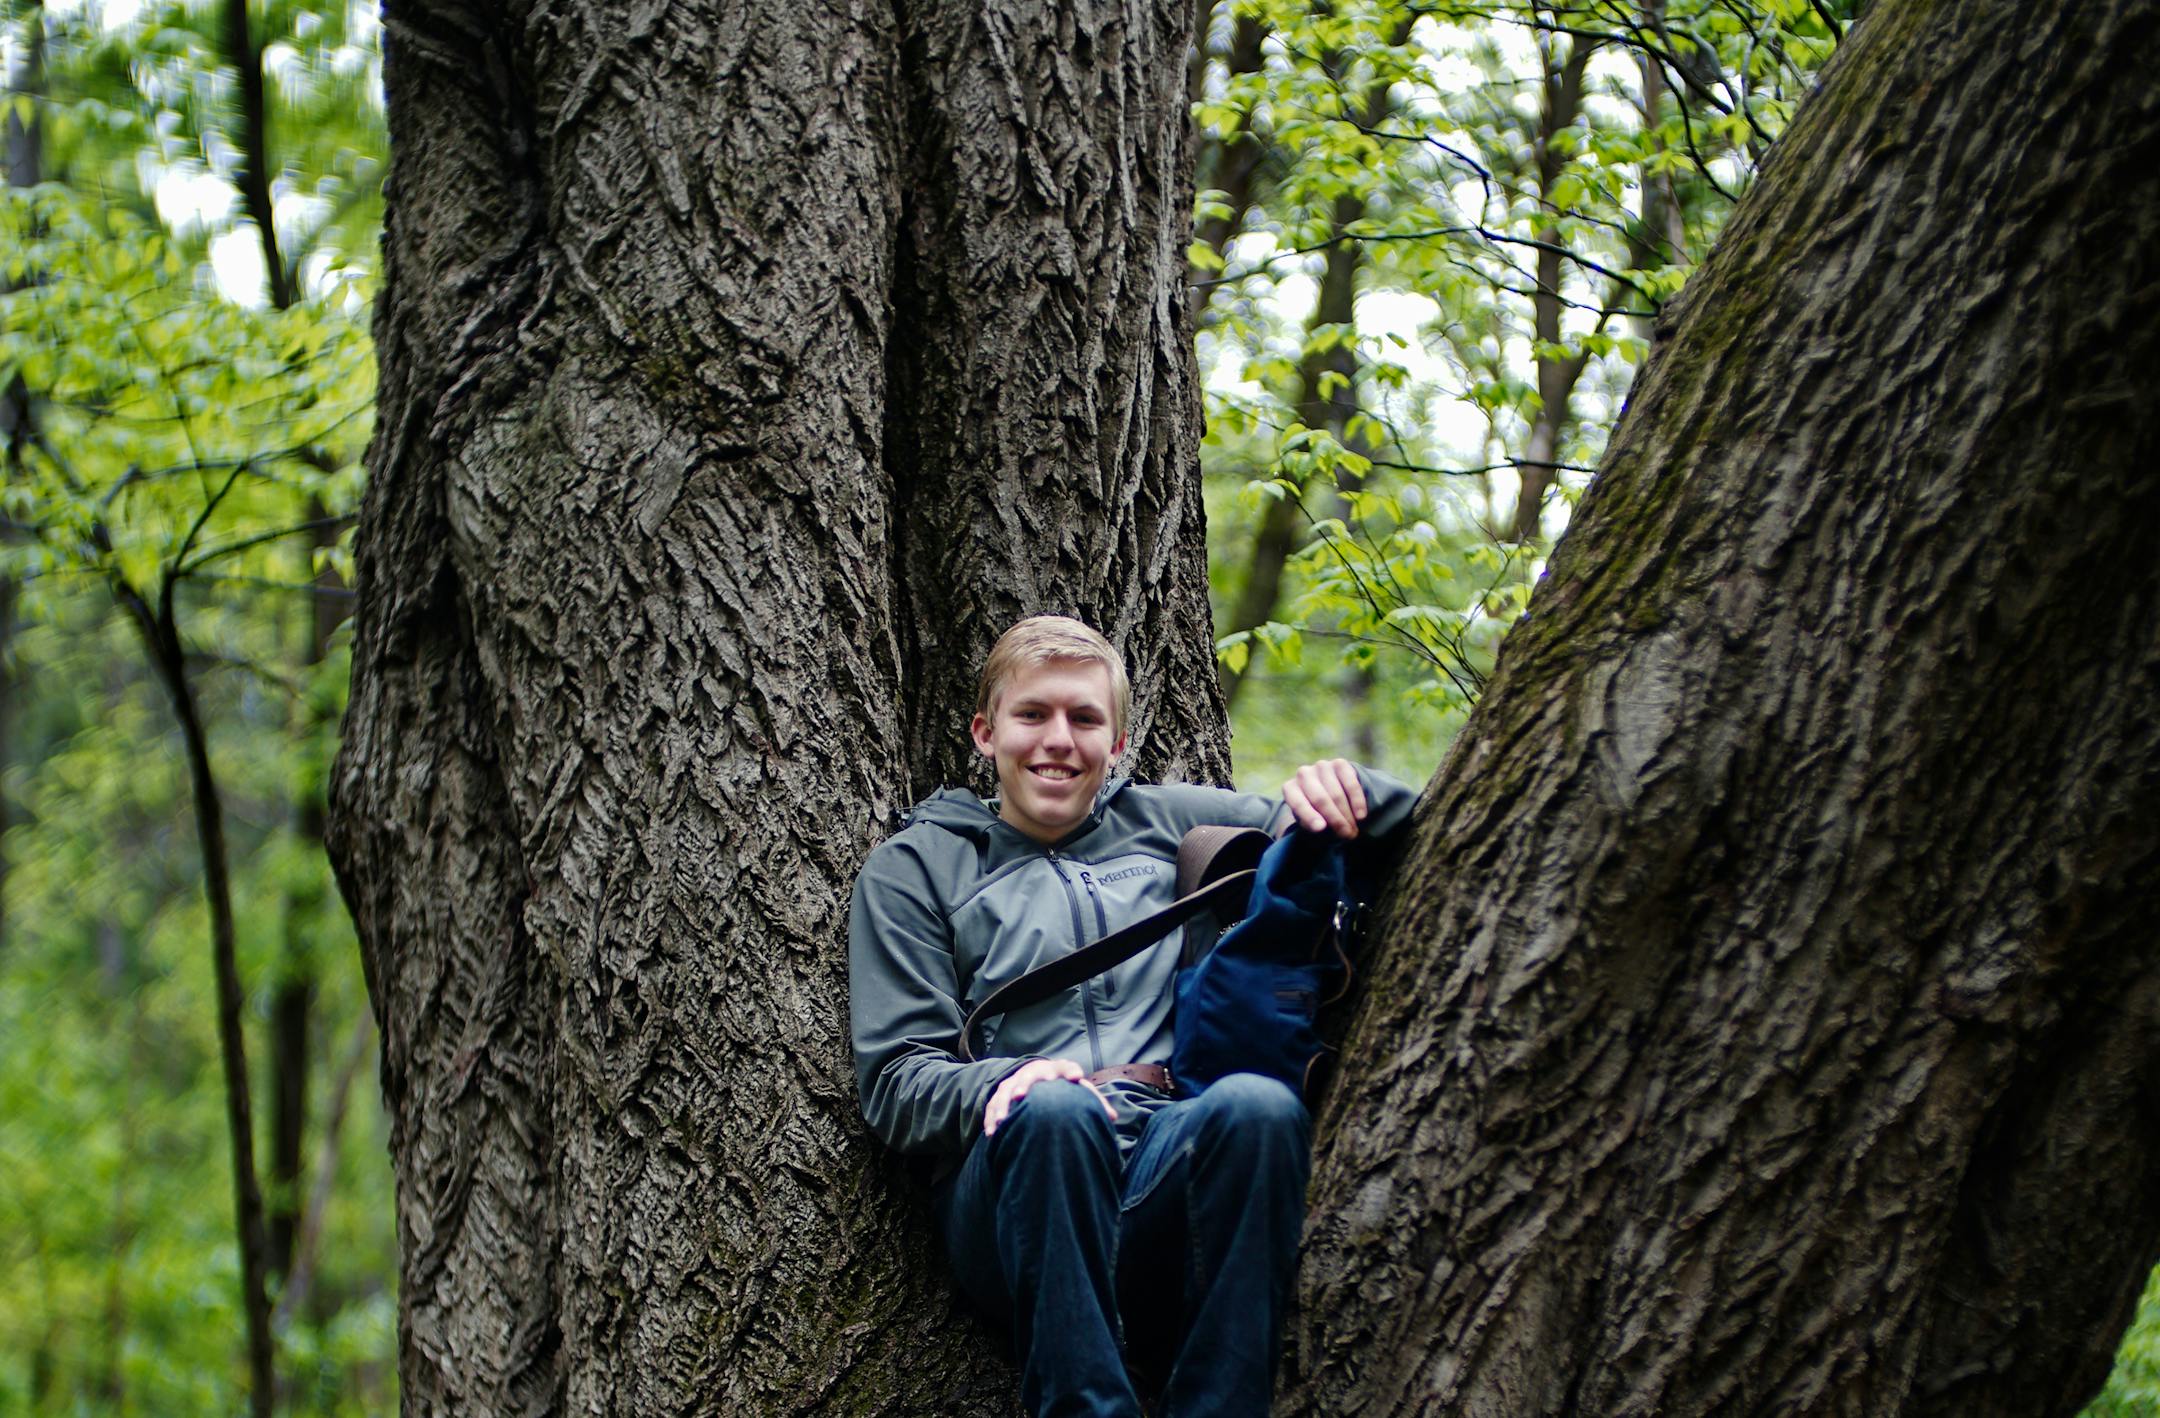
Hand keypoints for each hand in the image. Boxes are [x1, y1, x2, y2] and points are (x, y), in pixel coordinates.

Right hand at [983, 1058, 1114, 1136]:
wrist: (1038, 1074)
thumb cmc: (1062, 1086)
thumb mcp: (1076, 1089)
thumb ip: (1093, 1102)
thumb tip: (1113, 1118)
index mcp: (1058, 1070)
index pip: (1066, 1067)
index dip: (1070, 1071)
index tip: (1075, 1078)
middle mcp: (1035, 1073)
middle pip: (1029, 1076)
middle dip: (1024, 1085)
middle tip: (1020, 1096)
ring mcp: (1015, 1081)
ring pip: (1006, 1091)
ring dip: (1003, 1105)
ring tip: (1002, 1121)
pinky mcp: (1001, 1093)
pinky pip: (992, 1105)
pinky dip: (991, 1118)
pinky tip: (992, 1133)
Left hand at [1282, 758, 1367, 837]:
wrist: (1329, 790)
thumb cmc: (1315, 811)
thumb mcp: (1309, 820)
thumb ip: (1311, 824)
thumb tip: (1322, 827)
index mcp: (1290, 789)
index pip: (1298, 802)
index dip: (1309, 816)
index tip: (1321, 829)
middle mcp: (1303, 774)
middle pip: (1320, 799)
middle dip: (1335, 819)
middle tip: (1346, 835)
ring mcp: (1322, 766)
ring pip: (1337, 794)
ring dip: (1347, 815)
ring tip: (1353, 831)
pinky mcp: (1339, 764)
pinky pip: (1351, 784)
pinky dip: (1357, 801)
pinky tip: (1361, 816)